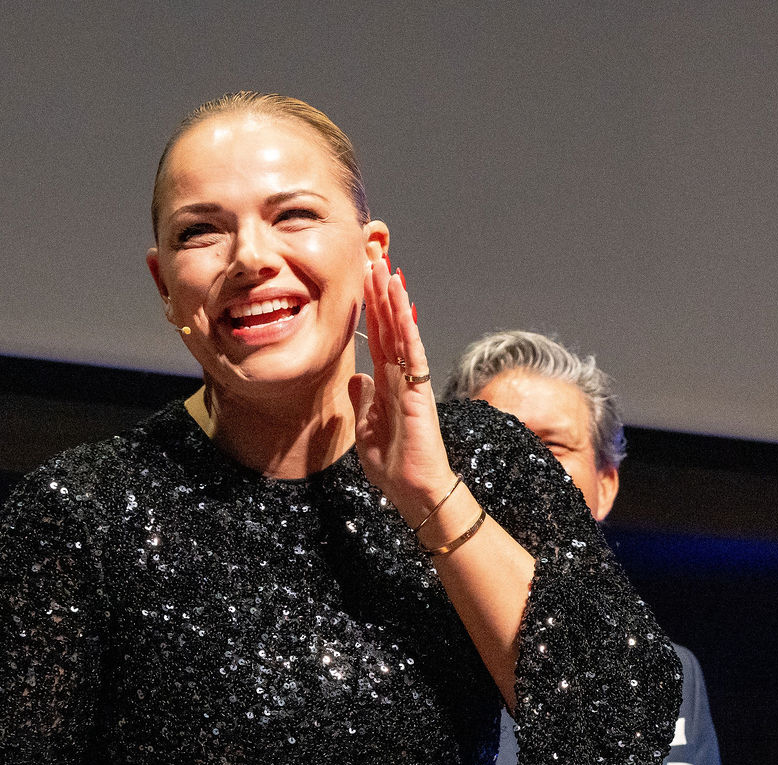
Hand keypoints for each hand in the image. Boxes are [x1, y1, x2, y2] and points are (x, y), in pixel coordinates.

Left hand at [348, 255, 450, 521]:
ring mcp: (412, 383)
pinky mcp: (420, 392)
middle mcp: (401, 378)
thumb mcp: (365, 429)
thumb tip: (357, 376)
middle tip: (373, 258)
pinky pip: (413, 354)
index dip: (371, 310)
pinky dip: (408, 329)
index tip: (363, 281)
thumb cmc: (395, 467)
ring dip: (395, 301)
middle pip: (390, 327)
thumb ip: (362, 401)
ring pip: (402, 333)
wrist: (414, 491)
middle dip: (381, 294)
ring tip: (387, 270)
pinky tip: (402, 306)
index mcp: (387, 385)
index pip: (378, 339)